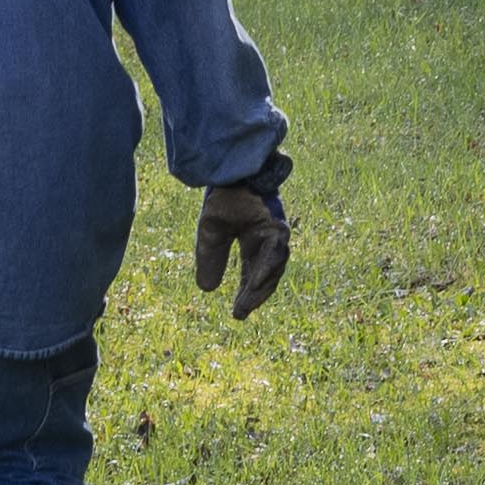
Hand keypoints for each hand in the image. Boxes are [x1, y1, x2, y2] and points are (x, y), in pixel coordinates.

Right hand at [190, 161, 290, 318]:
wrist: (230, 170)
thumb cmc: (223, 196)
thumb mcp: (211, 234)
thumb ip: (211, 259)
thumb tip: (206, 290)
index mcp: (254, 240)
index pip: (253, 273)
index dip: (246, 294)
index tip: (237, 314)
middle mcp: (268, 238)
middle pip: (267, 275)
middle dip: (254, 296)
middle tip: (240, 314)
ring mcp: (276, 231)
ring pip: (275, 266)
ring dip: (260, 287)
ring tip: (245, 303)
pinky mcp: (278, 224)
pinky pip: (276, 252)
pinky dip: (266, 269)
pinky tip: (254, 282)